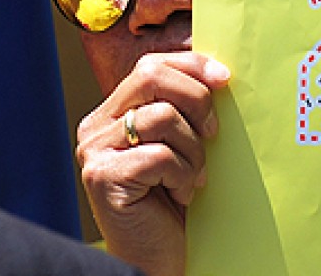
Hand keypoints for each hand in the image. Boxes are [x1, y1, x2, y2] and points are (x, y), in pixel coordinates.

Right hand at [75, 52, 230, 275]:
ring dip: (192, 149)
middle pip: (151, 77)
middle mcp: (96, 127)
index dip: (192, 66)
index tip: (225, 79)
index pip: (151, 65)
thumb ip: (186, 108)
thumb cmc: (177, 198)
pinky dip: (182, 174)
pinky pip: (159, 155)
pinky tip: (180, 194)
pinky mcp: (102, 178)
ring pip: (162, 116)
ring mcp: (94, 152)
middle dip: (196, 99)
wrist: (160, 256)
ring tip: (192, 176)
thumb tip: (220, 73)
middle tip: (213, 134)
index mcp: (114, 111)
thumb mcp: (184, 142)